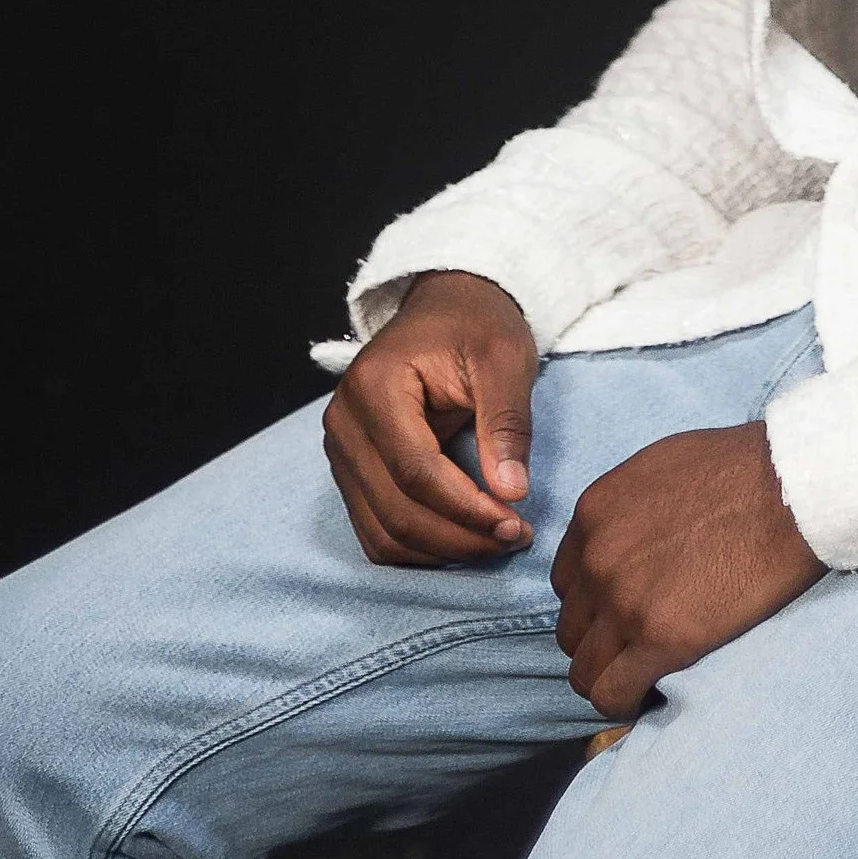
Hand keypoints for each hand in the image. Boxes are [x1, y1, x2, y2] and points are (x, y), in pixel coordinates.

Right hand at [324, 270, 538, 567]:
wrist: (446, 307)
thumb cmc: (476, 326)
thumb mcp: (504, 358)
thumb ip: (506, 422)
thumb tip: (511, 493)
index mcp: (374, 386)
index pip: (416, 471)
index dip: (466, 509)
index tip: (517, 523)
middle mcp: (343, 423)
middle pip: (395, 510)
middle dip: (459, 537)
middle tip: (516, 537)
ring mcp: (340, 450)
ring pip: (382, 532)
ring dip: (440, 551)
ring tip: (495, 541)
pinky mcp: (351, 470)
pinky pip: (377, 530)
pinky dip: (419, 547)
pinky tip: (464, 538)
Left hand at [551, 422, 824, 715]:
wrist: (788, 490)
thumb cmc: (738, 469)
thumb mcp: (657, 470)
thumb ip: (625, 511)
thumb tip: (627, 538)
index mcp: (594, 515)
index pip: (565, 584)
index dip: (594, 604)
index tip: (620, 614)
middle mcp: (596, 560)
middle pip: (572, 630)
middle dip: (600, 643)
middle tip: (636, 648)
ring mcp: (623, 603)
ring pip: (585, 671)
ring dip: (611, 677)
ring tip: (643, 677)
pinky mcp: (660, 639)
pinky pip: (613, 694)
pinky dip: (626, 703)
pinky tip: (648, 696)